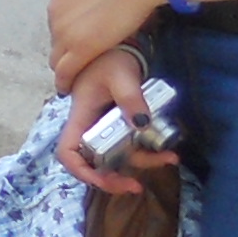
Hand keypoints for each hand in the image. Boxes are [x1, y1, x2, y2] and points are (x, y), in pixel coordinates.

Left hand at [47, 0, 166, 90]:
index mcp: (56, 4)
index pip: (56, 29)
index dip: (65, 39)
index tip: (72, 48)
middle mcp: (55, 20)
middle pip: (56, 44)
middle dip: (65, 53)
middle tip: (75, 64)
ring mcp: (66, 36)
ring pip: (57, 60)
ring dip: (64, 68)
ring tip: (71, 78)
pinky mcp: (80, 50)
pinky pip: (65, 72)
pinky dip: (64, 81)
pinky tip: (67, 87)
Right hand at [56, 39, 174, 195]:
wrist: (118, 49)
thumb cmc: (109, 59)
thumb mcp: (120, 75)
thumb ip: (130, 98)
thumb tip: (142, 124)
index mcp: (81, 118)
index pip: (68, 153)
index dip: (81, 171)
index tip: (103, 180)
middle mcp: (90, 128)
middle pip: (94, 162)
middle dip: (114, 178)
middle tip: (135, 187)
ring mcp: (105, 128)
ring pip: (118, 156)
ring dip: (142, 163)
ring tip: (169, 159)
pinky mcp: (121, 125)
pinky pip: (132, 145)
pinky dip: (149, 151)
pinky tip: (167, 150)